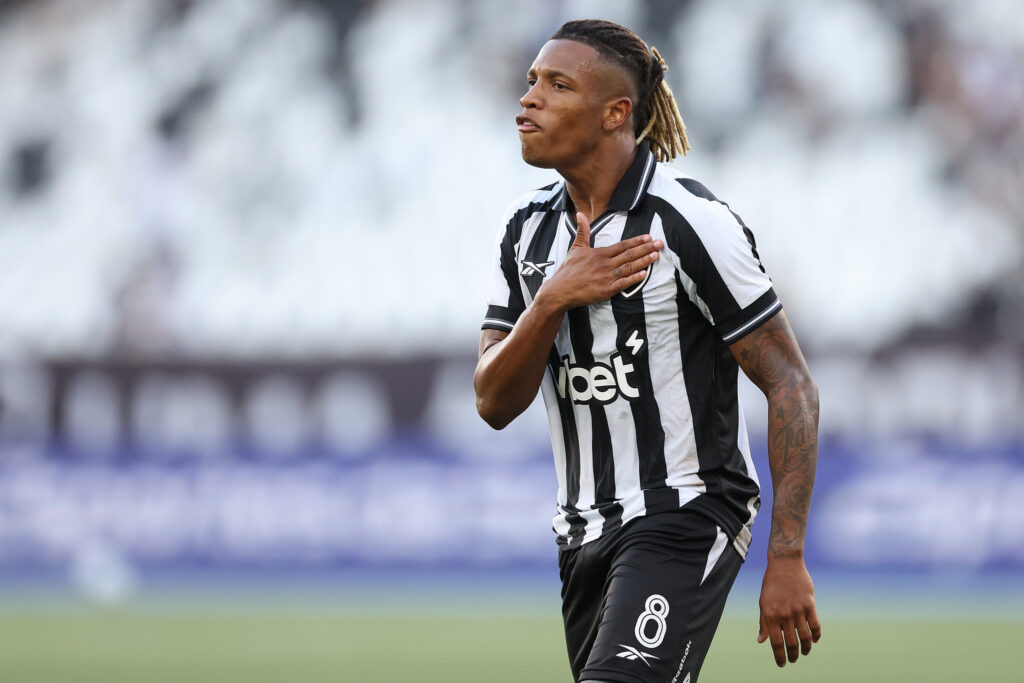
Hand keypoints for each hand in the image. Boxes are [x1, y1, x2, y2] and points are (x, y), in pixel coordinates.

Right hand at [539, 212, 661, 309]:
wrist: (560, 290)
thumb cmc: (568, 270)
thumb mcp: (576, 248)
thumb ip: (583, 231)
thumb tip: (580, 214)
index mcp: (600, 253)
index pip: (622, 245)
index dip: (636, 241)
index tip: (649, 237)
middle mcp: (605, 264)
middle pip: (629, 255)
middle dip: (646, 248)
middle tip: (660, 244)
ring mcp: (606, 277)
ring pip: (629, 267)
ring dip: (644, 261)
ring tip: (656, 256)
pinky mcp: (606, 290)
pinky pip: (623, 283)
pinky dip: (634, 278)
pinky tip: (644, 274)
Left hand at [757, 557, 820, 666]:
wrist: (785, 564)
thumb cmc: (772, 584)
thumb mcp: (763, 603)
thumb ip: (764, 623)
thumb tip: (761, 641)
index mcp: (770, 615)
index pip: (776, 642)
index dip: (779, 656)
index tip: (782, 664)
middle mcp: (784, 614)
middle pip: (792, 642)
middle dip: (793, 655)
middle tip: (793, 660)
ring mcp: (798, 610)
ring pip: (805, 637)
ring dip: (805, 648)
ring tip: (804, 653)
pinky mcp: (810, 604)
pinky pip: (815, 625)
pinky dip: (816, 635)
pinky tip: (814, 640)